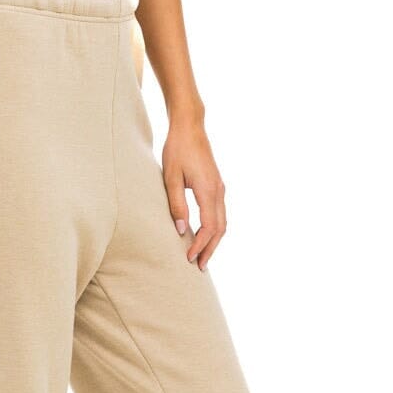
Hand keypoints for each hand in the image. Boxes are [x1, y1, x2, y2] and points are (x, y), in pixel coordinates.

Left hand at [161, 117, 226, 270]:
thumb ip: (176, 205)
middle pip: (220, 229)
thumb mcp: (170, 177)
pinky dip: (214, 228)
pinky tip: (204, 235)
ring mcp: (220, 188)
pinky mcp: (217, 185)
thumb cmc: (176, 149)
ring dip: (214, 241)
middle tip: (199, 266)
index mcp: (208, 190)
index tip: (188, 258)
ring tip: (202, 255)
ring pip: (222, 222)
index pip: (208, 227)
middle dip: (210, 249)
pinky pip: (220, 213)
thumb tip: (181, 231)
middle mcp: (218, 191)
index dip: (200, 245)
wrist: (190, 126)